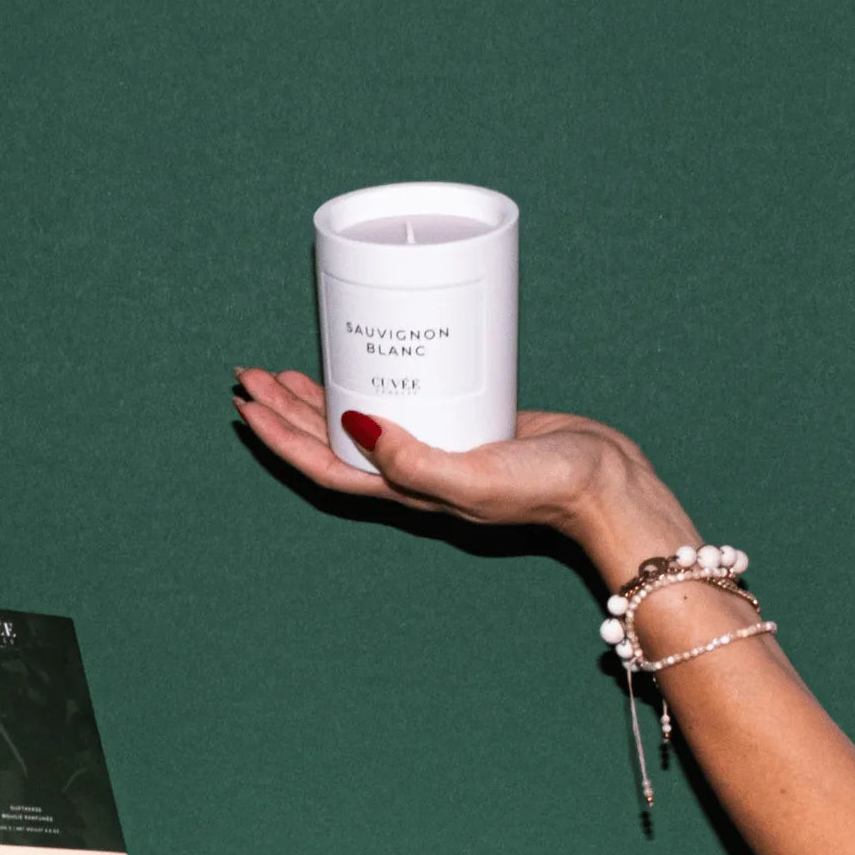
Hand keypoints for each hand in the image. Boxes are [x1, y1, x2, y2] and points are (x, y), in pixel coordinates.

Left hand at [233, 368, 697, 586]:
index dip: (280, 437)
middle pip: (330, 442)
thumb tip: (351, 424)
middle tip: (252, 376)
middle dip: (287, 411)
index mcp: (405, 489)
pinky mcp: (462, 424)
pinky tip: (368, 365)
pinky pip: (402, 402)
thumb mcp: (475, 478)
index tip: (248, 403)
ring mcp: (436, 448)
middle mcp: (412, 473)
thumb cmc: (548, 488)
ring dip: (319, 400)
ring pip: (360, 422)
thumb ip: (413, 461)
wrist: (606, 485)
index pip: (323, 464)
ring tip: (286, 374)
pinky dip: (374, 385)